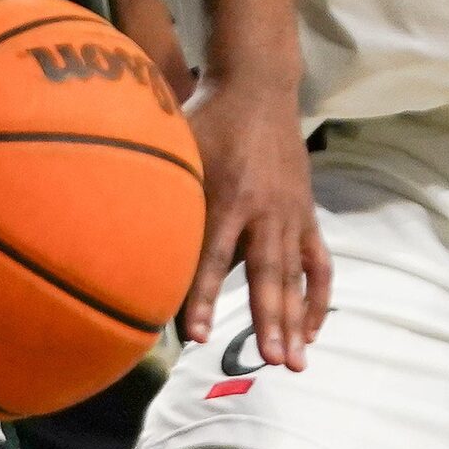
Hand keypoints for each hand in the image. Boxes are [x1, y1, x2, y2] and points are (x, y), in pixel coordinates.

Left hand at [178, 74, 329, 370]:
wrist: (257, 86)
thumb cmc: (208, 119)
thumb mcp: (183, 149)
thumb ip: (170, 193)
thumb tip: (130, 238)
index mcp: (229, 194)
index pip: (213, 256)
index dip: (203, 296)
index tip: (195, 336)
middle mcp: (264, 209)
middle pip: (267, 273)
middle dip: (268, 320)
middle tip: (272, 362)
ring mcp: (291, 213)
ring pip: (296, 275)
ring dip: (295, 320)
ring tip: (295, 362)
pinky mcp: (306, 214)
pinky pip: (318, 262)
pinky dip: (317, 297)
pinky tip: (311, 331)